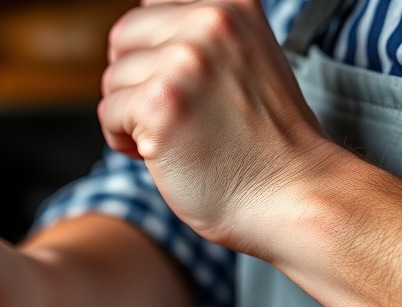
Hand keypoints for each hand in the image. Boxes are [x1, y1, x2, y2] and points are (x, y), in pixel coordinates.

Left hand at [98, 0, 334, 254]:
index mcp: (231, 2)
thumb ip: (202, 39)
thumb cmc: (265, 146)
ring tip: (169, 140)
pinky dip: (122, 141)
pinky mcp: (159, 103)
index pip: (152, 4)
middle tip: (164, 118)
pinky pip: (108, 113)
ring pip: (112, 79)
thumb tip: (140, 39)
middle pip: (124, 37)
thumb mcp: (245, 61)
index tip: (171, 87)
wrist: (292, 193)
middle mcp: (209, 20)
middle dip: (132, 82)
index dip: (150, 51)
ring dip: (128, 116)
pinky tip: (157, 155)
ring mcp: (184, 60)